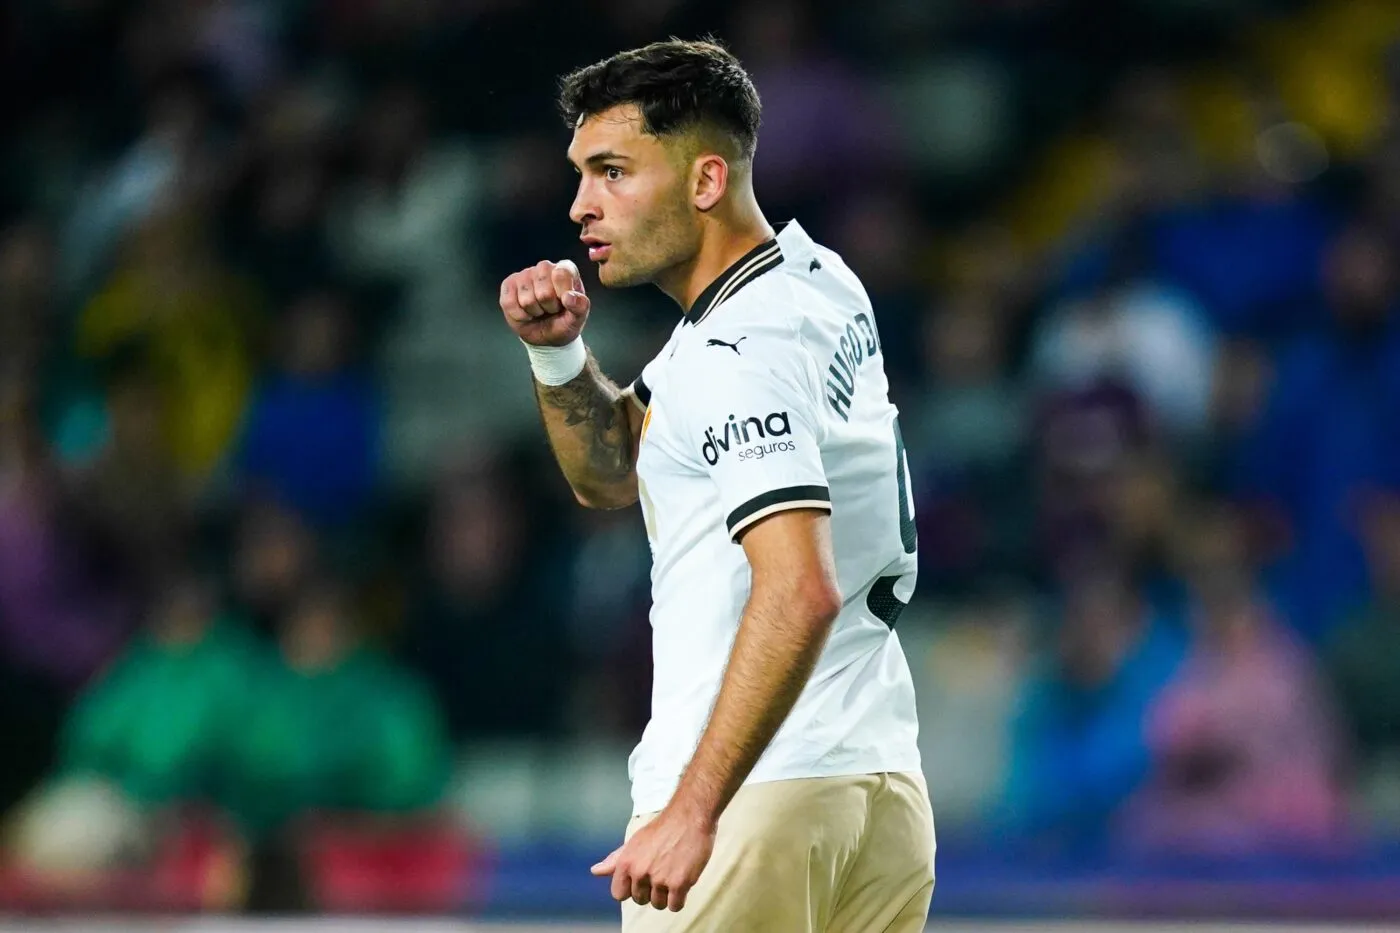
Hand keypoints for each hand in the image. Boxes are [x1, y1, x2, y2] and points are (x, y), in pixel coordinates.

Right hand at [500, 259, 590, 346]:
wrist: (546, 336)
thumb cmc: (563, 322)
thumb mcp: (577, 319)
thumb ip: (580, 307)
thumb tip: (569, 297)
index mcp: (566, 269)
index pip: (561, 274)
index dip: (562, 295)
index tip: (565, 304)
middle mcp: (545, 267)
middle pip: (543, 292)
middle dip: (548, 308)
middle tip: (551, 309)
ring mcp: (525, 274)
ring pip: (526, 300)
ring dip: (534, 312)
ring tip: (540, 310)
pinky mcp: (508, 284)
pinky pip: (510, 303)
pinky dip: (519, 315)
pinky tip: (526, 313)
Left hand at [590, 805, 715, 911]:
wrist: (689, 817)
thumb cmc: (662, 828)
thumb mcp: (634, 842)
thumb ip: (615, 860)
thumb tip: (595, 871)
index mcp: (626, 862)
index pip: (619, 894)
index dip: (631, 888)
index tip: (642, 879)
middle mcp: (639, 872)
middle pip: (640, 900)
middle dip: (650, 890)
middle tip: (662, 870)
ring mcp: (659, 879)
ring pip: (658, 904)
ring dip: (666, 895)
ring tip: (673, 873)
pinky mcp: (679, 883)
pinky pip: (674, 906)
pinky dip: (679, 898)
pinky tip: (682, 882)